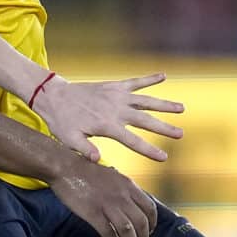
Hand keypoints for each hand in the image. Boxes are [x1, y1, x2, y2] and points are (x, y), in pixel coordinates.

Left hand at [32, 71, 184, 162]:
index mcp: (106, 125)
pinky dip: (149, 79)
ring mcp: (116, 96)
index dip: (149, 149)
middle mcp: (115, 109)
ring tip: (181, 108)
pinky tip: (163, 75)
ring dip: (164, 104)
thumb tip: (97, 160)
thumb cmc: (61, 121)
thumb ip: (84, 149)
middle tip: (181, 134)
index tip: (164, 157)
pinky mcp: (114, 86)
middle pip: (145, 120)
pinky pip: (135, 82)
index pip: (132, 140)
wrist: (54, 96)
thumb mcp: (69, 139)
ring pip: (145, 101)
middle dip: (164, 128)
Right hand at [49, 156, 158, 236]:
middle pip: (141, 222)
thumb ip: (123, 188)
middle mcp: (122, 196)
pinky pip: (109, 233)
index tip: (150, 231)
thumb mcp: (112, 175)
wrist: (65, 167)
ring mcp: (108, 205)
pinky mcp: (93, 213)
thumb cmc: (86, 170)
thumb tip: (130, 200)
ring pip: (128, 230)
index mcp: (128, 185)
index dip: (153, 223)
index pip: (150, 208)